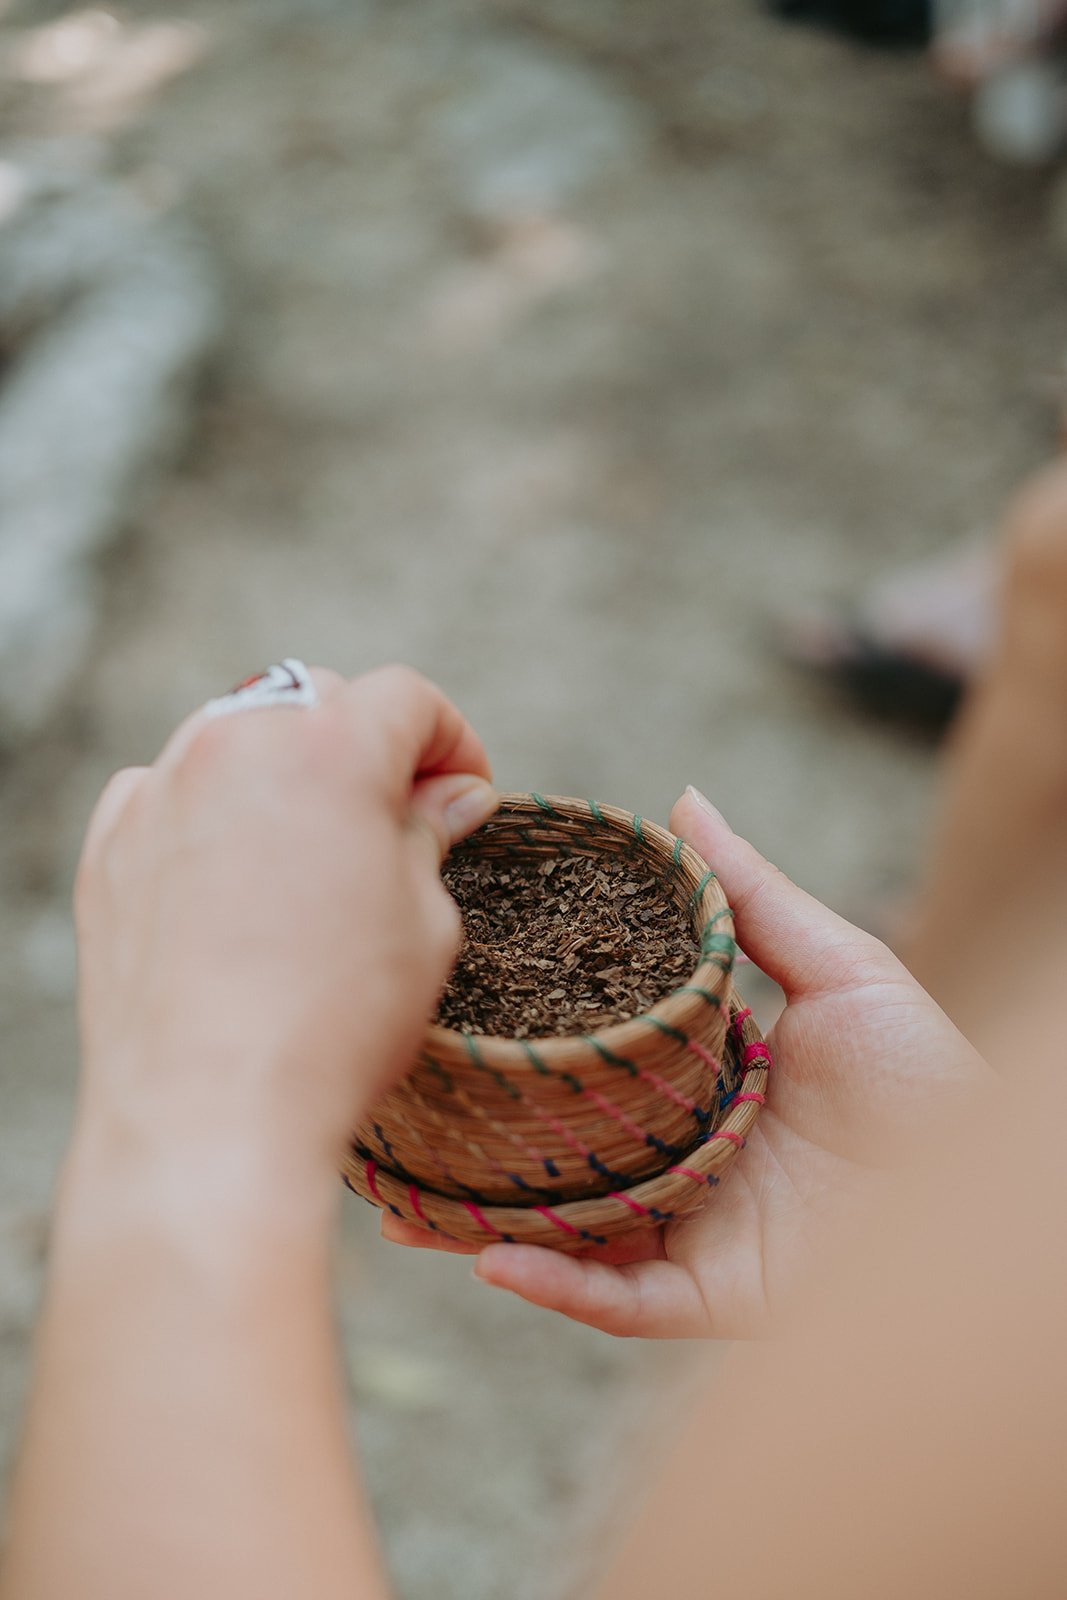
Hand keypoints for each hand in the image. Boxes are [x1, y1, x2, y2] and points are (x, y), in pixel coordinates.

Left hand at [73, 664, 496, 1192]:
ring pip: (237, 737)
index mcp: (329, 748)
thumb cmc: (335, 1021)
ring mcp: (159, 792)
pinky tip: (239, 881)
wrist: (209, 1114)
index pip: (406, 698)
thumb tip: (451, 797)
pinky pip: (170, 794)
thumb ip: (431, 836)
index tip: (465, 793)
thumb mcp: (424, 923)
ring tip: (314, 851)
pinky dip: (212, 813)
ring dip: (285, 771)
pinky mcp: (110, 847)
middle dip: (367, 745)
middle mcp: (233, 744)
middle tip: (397, 820)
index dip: (452, 741)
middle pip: (317, 702)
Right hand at [381, 786, 990, 1336]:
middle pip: (564, 1154)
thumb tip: (682, 800)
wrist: (998, 1188)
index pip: (596, 1065)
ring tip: (399, 1205)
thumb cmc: (931, 1072)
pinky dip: (557, 1283)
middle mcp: (686, 1160)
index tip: (453, 1010)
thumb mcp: (840, 967)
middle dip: (481, 1146)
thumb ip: (753, 896)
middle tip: (399, 1117)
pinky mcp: (716, 1299)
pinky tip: (492, 1254)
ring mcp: (695, 1232)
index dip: (528, 1045)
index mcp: (705, 1084)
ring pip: (570, 1233)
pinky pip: (620, 1298)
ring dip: (487, 1224)